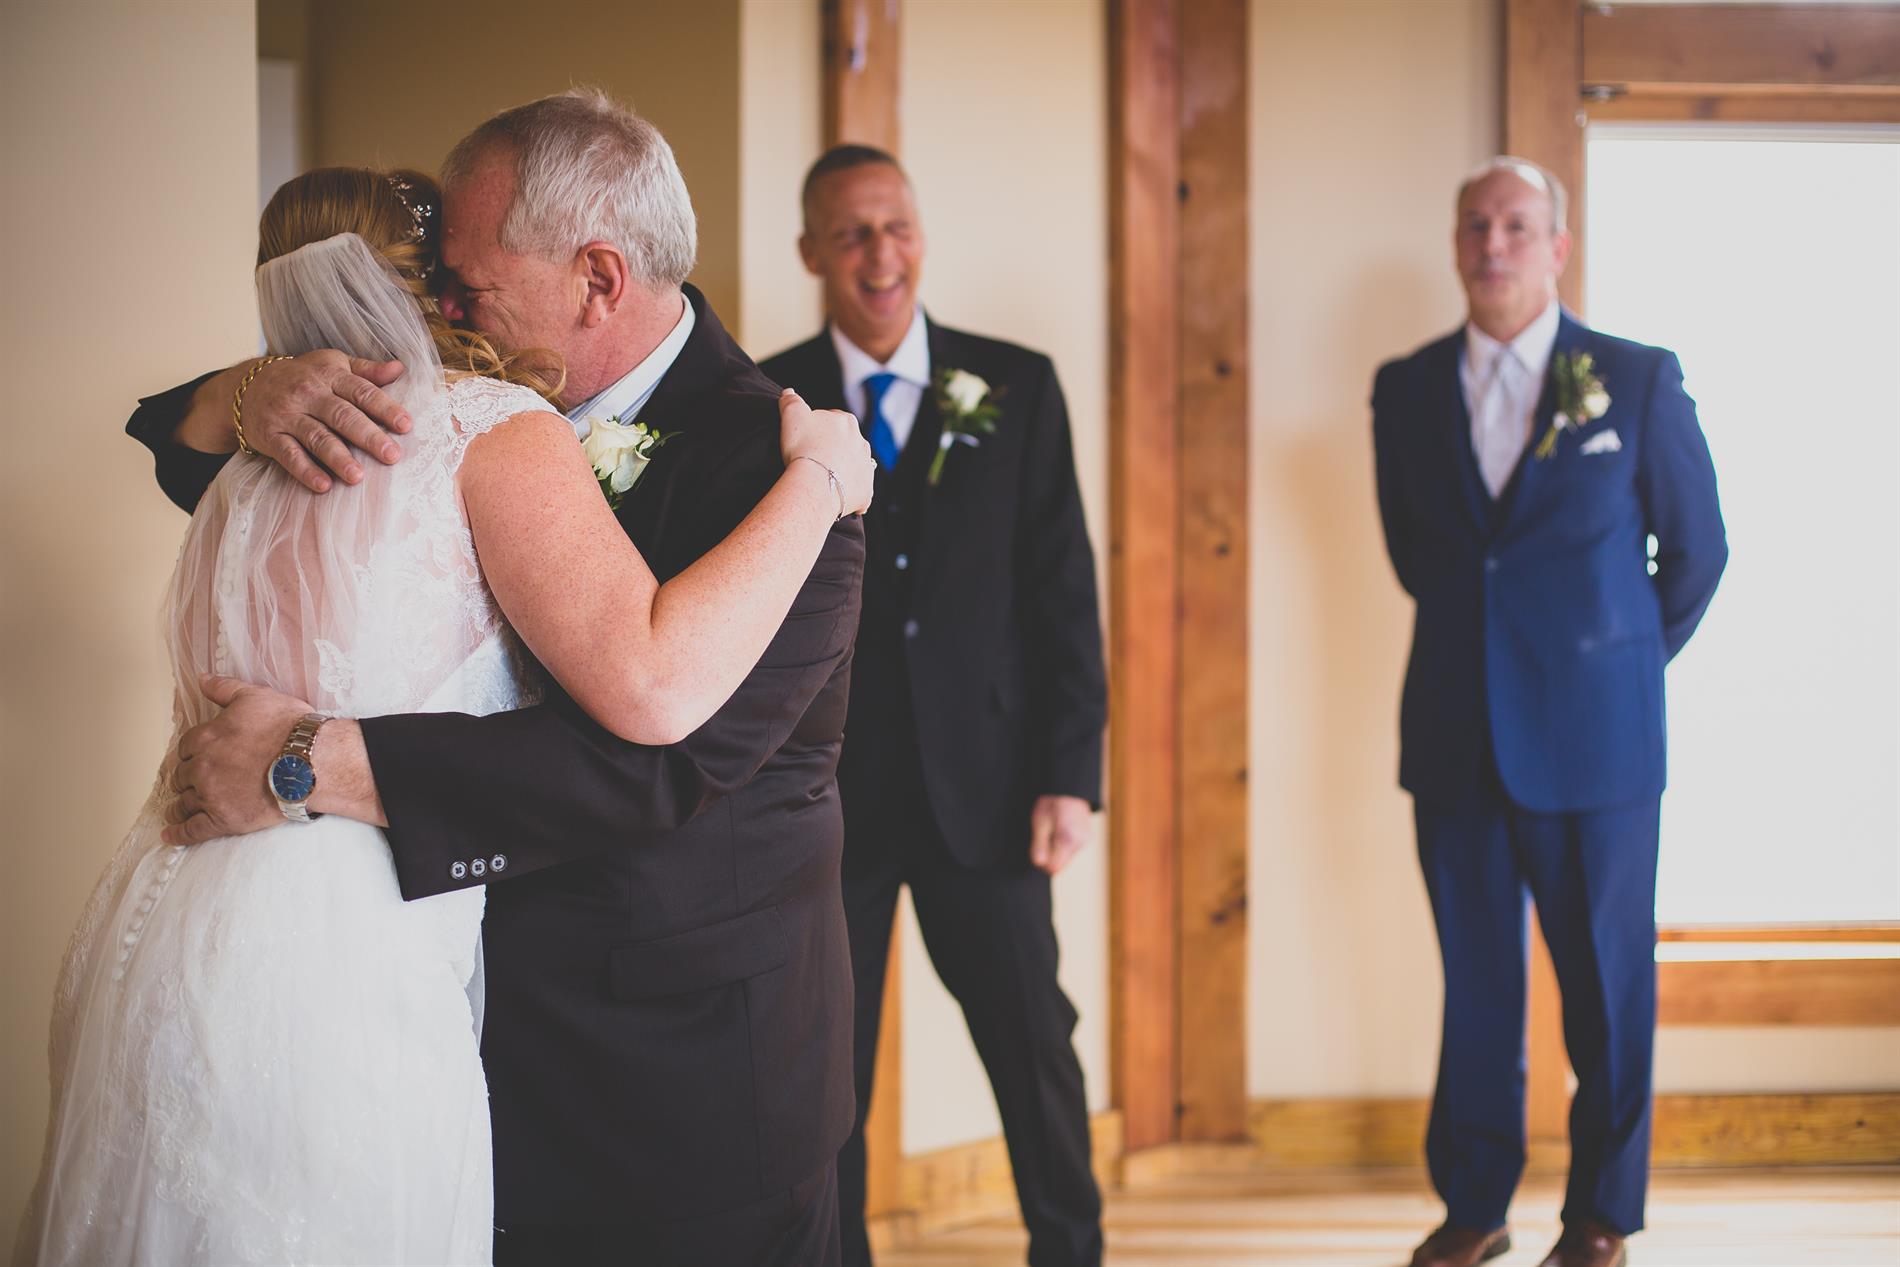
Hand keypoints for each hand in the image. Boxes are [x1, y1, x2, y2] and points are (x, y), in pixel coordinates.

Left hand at [161, 675, 312, 844]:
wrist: (312, 761)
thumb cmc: (288, 727)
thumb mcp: (255, 696)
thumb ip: (224, 688)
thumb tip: (202, 679)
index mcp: (205, 737)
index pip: (185, 747)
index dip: (192, 752)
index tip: (197, 756)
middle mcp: (202, 767)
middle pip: (181, 775)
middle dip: (185, 778)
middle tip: (191, 782)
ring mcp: (211, 795)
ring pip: (183, 802)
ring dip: (178, 805)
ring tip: (176, 810)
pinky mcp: (223, 820)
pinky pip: (192, 830)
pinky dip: (178, 834)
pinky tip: (170, 834)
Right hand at [239, 351, 411, 491]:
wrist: (247, 386)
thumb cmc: (303, 377)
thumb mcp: (332, 364)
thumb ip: (366, 371)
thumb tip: (400, 368)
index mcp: (330, 375)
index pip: (361, 391)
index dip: (384, 407)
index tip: (406, 425)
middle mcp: (309, 393)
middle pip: (342, 415)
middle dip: (368, 436)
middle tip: (392, 455)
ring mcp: (288, 415)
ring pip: (316, 437)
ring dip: (338, 458)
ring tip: (358, 476)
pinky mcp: (270, 435)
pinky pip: (288, 454)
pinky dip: (305, 470)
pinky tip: (323, 486)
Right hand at [779, 389, 874, 515]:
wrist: (814, 484)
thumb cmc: (803, 447)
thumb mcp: (791, 415)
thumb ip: (791, 401)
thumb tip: (789, 392)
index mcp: (847, 422)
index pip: (833, 420)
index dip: (819, 428)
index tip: (807, 438)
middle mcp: (862, 443)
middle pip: (847, 443)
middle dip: (834, 448)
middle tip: (814, 459)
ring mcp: (866, 469)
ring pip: (855, 467)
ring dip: (844, 470)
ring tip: (825, 478)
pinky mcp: (866, 492)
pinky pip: (860, 493)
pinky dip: (851, 495)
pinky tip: (838, 499)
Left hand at [1029, 794, 1092, 875]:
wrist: (1069, 789)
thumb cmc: (1052, 803)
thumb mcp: (1040, 822)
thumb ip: (1039, 844)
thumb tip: (1039, 863)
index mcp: (1067, 839)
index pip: (1054, 868)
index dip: (1042, 863)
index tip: (1036, 850)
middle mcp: (1079, 842)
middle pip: (1061, 864)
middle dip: (1049, 856)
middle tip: (1043, 837)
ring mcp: (1085, 841)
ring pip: (1066, 857)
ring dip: (1056, 850)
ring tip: (1052, 831)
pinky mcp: (1086, 838)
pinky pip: (1071, 850)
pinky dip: (1063, 845)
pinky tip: (1059, 830)